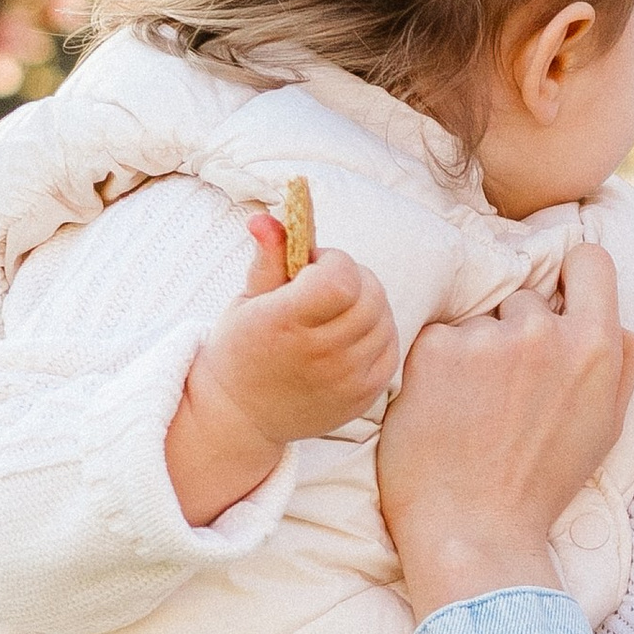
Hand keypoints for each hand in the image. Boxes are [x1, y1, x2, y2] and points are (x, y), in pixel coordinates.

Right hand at [166, 212, 399, 525]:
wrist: (243, 415)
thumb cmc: (243, 347)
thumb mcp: (247, 300)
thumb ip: (266, 257)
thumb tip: (266, 218)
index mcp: (283, 323)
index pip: (341, 278)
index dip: (333, 262)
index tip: (312, 268)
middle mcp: (317, 354)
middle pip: (370, 295)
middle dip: (354, 278)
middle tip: (327, 286)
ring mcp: (344, 379)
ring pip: (384, 320)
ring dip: (367, 306)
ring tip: (336, 312)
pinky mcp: (362, 396)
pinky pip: (390, 349)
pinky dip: (376, 335)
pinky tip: (348, 336)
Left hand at [377, 243, 633, 621]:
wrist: (475, 531)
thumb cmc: (541, 485)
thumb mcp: (607, 427)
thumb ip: (620, 363)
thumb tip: (615, 317)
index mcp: (596, 347)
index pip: (591, 262)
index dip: (574, 276)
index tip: (559, 298)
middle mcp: (544, 333)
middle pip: (527, 300)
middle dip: (517, 335)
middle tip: (508, 395)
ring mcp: (487, 340)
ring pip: (479, 321)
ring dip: (474, 352)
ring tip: (473, 409)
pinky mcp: (435, 350)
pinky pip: (438, 338)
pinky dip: (435, 369)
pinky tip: (443, 412)